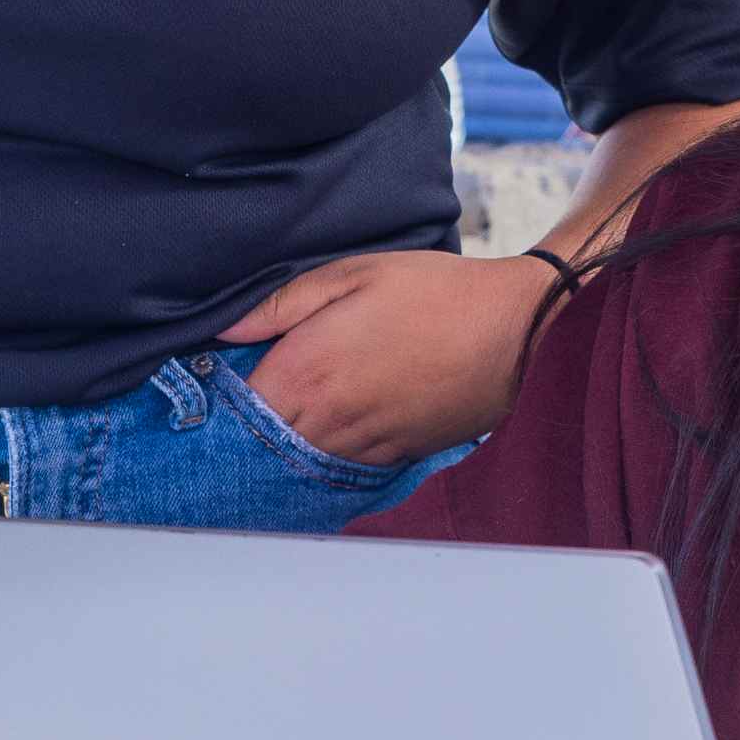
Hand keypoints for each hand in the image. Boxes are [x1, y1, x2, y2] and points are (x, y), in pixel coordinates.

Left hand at [216, 250, 552, 465]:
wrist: (515, 329)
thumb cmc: (435, 292)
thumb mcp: (353, 274)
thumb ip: (282, 304)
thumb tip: (225, 330)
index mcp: (307, 368)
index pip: (238, 403)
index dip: (223, 393)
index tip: (225, 376)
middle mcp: (328, 417)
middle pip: (264, 439)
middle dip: (252, 421)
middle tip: (255, 395)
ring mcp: (362, 442)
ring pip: (301, 458)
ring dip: (290, 439)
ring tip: (298, 408)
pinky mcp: (394, 455)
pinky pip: (343, 465)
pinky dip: (330, 450)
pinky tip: (338, 423)